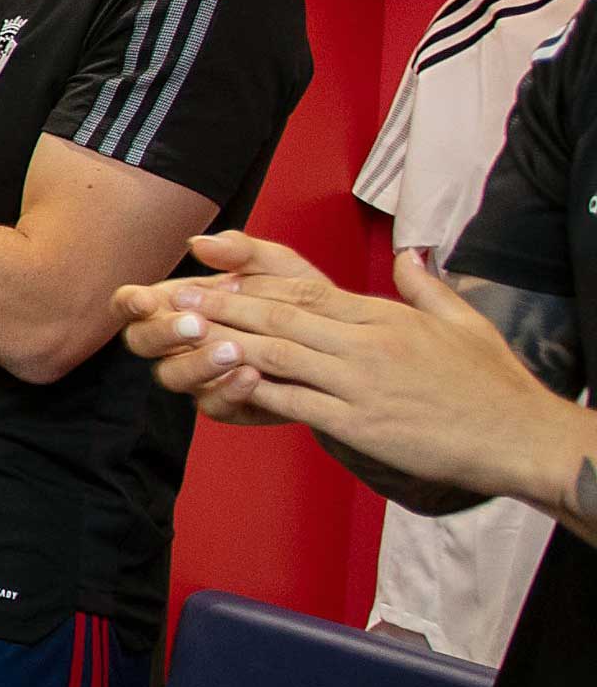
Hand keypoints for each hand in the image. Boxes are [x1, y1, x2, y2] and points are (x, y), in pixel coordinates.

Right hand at [111, 229, 335, 408]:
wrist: (340, 345)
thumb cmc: (300, 301)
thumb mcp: (277, 266)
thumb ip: (241, 251)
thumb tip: (198, 242)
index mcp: (178, 304)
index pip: (133, 304)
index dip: (129, 303)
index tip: (145, 300)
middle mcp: (178, 342)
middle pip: (141, 342)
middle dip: (163, 334)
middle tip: (196, 324)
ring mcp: (198, 376)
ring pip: (171, 377)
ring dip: (197, 363)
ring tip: (234, 350)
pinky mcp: (225, 404)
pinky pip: (213, 405)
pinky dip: (230, 389)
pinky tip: (253, 374)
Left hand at [126, 241, 580, 503]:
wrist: (516, 432)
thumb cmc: (490, 381)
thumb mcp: (462, 320)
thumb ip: (426, 286)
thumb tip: (410, 254)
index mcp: (382, 316)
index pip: (305, 292)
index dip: (251, 284)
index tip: (211, 278)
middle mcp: (365, 342)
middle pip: (278, 316)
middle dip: (220, 307)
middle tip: (171, 300)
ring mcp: (359, 382)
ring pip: (277, 354)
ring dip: (223, 344)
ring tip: (180, 337)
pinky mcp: (357, 422)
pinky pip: (294, 403)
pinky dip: (254, 393)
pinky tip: (219, 386)